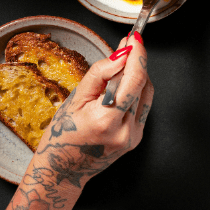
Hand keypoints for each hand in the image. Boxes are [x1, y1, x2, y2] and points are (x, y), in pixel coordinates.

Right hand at [24, 32, 153, 190]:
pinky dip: (136, 91)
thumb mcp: (75, 99)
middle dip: (136, 61)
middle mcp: (125, 131)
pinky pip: (143, 107)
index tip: (135, 39)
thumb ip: (100, 74)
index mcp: (106, 119)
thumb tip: (121, 55)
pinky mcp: (136, 139)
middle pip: (143, 84)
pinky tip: (123, 86)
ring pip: (147, 94)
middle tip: (127, 44)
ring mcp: (133, 137)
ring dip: (138, 75)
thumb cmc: (63, 136)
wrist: (63, 170)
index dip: (137, 55)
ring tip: (122, 65)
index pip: (133, 80)